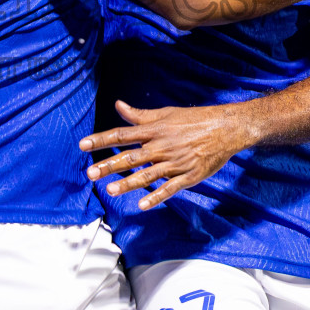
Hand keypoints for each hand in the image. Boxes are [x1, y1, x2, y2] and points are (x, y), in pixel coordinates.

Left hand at [79, 101, 253, 210]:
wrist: (226, 128)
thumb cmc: (194, 120)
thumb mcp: (165, 113)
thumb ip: (140, 115)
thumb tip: (118, 105)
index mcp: (155, 130)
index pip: (122, 134)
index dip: (102, 140)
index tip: (83, 145)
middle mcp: (162, 146)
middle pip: (131, 156)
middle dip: (110, 165)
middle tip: (90, 173)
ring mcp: (175, 162)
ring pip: (148, 174)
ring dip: (128, 183)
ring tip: (110, 190)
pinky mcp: (189, 175)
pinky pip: (170, 188)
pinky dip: (156, 196)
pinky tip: (142, 204)